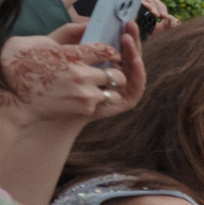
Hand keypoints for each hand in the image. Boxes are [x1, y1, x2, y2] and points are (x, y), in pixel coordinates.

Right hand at [2, 25, 134, 122]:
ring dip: (109, 91)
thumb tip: (86, 26)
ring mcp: (85, 93)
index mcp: (71, 54)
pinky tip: (86, 98)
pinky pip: (101, 104)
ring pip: (114, 93)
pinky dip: (97, 102)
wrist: (15, 95)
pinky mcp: (85, 108)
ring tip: (100, 89)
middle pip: (117, 75)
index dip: (113, 54)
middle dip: (116, 75)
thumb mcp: (41, 41)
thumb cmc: (24, 64)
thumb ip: (66, 33)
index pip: (106, 51)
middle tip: (110, 75)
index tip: (113, 56)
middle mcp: (81, 74)